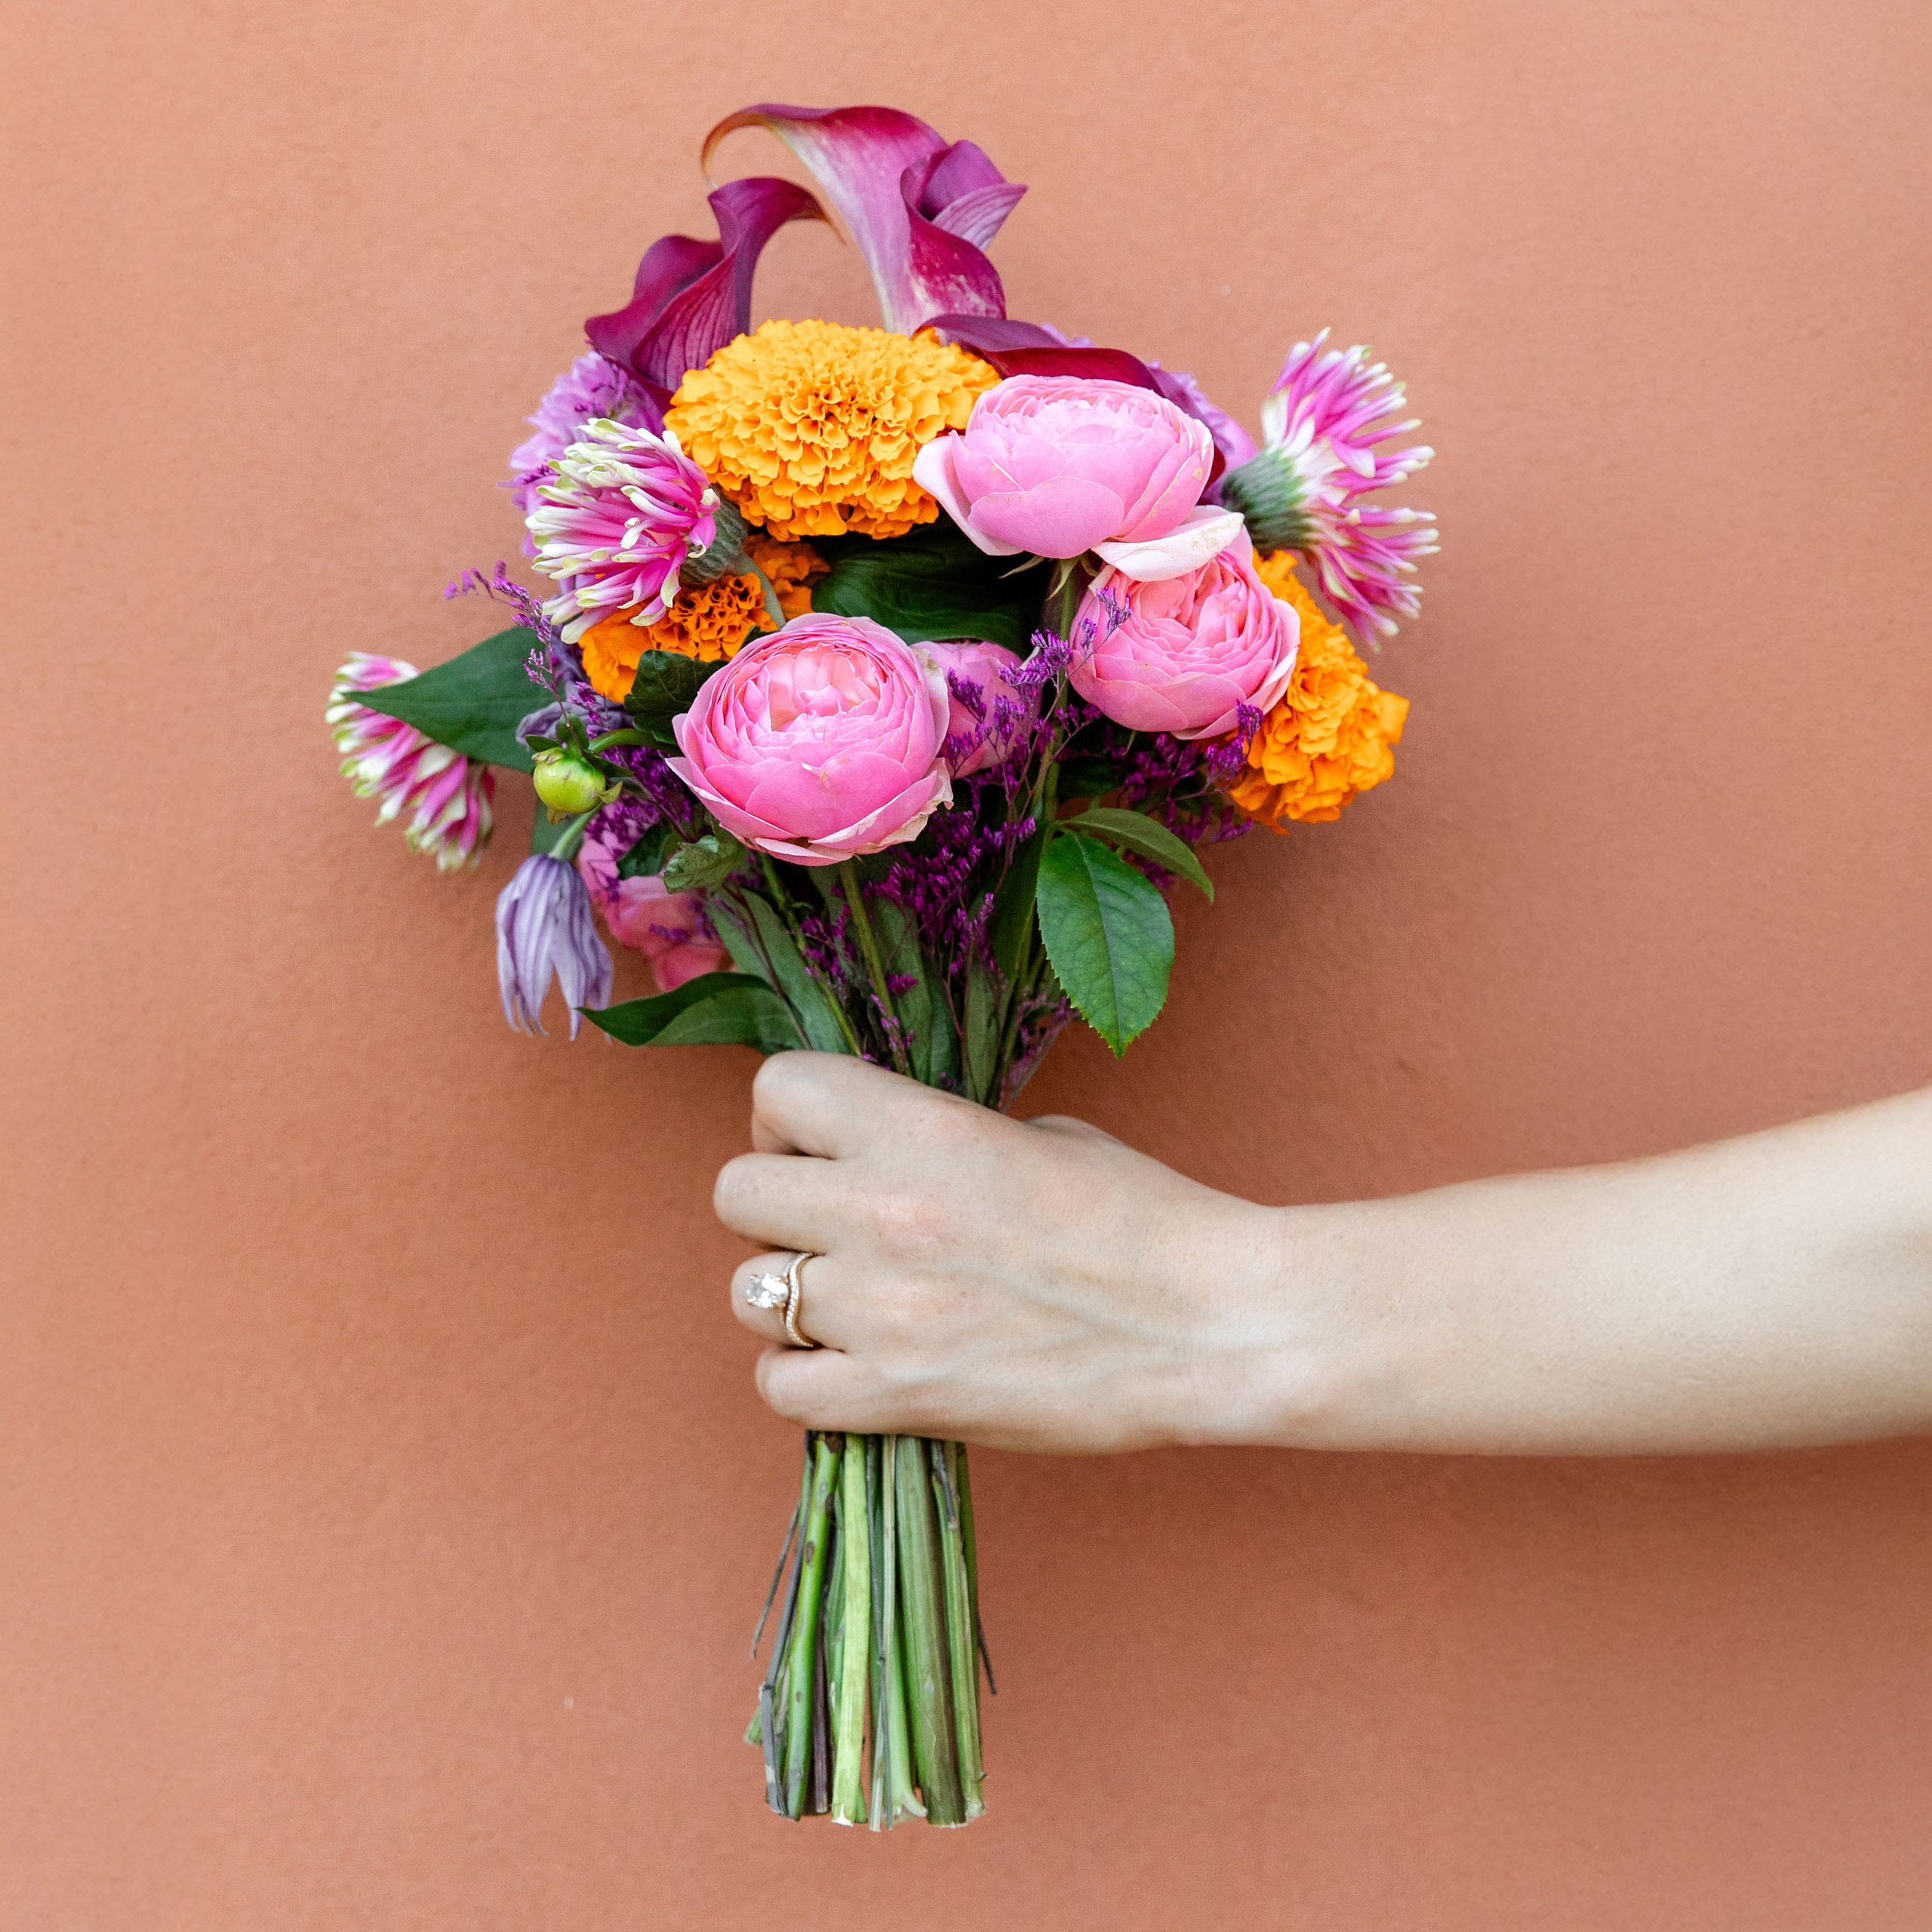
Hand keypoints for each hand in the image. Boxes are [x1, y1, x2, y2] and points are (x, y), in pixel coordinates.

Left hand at [712, 1053, 1296, 1451]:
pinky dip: (805, 1379)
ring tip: (855, 1305)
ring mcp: (882, 1311)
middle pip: (735, 1194)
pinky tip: (859, 1367)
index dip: (787, 1120)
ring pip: (746, 1295)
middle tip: (832, 1229)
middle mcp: (885, 1211)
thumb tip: (877, 1158)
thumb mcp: (1041, 1137)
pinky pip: (779, 1387)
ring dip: (790, 1299)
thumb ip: (940, 1142)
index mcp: (925, 1129)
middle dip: (775, 1208)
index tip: (823, 1148)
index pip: (776, 1088)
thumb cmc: (1145, 1220)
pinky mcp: (897, 1398)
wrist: (1212, 1327)